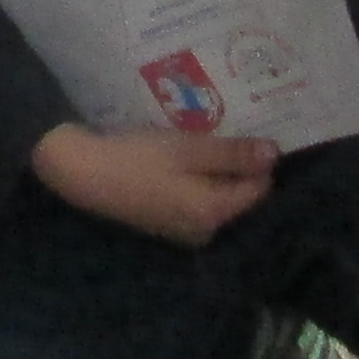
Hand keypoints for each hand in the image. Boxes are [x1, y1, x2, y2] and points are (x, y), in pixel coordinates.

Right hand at [30, 120, 279, 246]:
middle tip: (227, 127)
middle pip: (238, 195)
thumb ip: (232, 153)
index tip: (251, 128)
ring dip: (214, 169)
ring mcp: (184, 231)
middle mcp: (206, 231)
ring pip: (216, 196)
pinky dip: (195, 179)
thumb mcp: (188, 149)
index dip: (258, 159)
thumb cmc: (139, 159)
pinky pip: (196, 200)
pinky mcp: (166, 223)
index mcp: (216, 213)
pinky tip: (182, 156)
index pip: (259, 189)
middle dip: (236, 163)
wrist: (83, 174)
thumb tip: (275, 154)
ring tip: (205, 136)